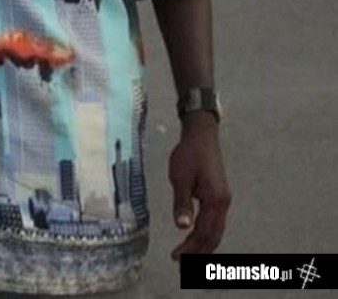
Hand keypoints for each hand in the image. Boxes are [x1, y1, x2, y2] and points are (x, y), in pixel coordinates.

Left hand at [169, 112, 230, 259]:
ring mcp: (223, 199)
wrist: (201, 135)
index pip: (204, 233)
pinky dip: (206, 233)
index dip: (191, 248)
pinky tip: (195, 236)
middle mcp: (223, 203)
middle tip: (180, 263)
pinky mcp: (219, 194)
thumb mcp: (180, 178)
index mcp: (215, 201)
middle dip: (198, 252)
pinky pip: (214, 221)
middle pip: (213, 236)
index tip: (175, 257)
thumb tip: (182, 227)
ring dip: (203, 244)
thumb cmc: (188, 154)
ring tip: (188, 255)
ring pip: (216, 230)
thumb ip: (182, 203)